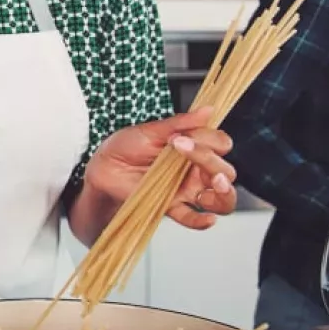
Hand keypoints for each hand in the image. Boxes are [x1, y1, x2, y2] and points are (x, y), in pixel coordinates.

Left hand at [85, 107, 236, 229]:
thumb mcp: (150, 130)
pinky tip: (206, 218)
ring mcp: (186, 189)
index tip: (183, 136)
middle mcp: (195, 170)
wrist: (103, 167)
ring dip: (224, 193)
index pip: (221, 144)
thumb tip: (207, 109)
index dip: (211, 140)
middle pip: (225, 171)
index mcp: (194, 147)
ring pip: (221, 198)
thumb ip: (180, 123)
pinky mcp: (171, 206)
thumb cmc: (125, 146)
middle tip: (185, 151)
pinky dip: (202, 220)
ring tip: (213, 183)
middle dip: (212, 161)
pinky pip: (192, 218)